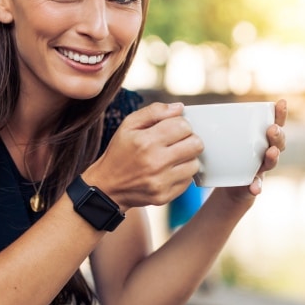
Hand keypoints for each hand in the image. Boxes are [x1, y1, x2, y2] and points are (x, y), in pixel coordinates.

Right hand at [84, 102, 201, 210]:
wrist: (107, 187)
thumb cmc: (120, 152)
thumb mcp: (128, 125)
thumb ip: (154, 111)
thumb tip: (180, 108)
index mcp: (146, 141)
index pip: (183, 126)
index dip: (181, 124)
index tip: (174, 128)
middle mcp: (155, 163)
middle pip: (196, 144)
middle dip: (190, 139)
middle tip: (178, 141)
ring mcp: (161, 182)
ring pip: (195, 163)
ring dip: (187, 158)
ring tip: (173, 157)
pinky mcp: (164, 196)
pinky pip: (188, 181)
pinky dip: (182, 174)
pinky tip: (168, 170)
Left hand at [221, 99, 287, 201]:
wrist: (228, 183)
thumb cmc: (227, 154)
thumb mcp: (222, 139)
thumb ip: (212, 126)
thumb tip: (186, 107)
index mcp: (261, 137)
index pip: (275, 122)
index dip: (280, 113)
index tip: (281, 102)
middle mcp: (265, 151)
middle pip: (278, 141)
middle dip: (277, 135)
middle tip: (272, 129)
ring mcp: (262, 168)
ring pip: (271, 161)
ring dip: (273, 157)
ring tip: (271, 152)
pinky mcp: (254, 184)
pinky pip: (257, 185)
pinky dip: (256, 186)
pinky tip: (255, 187)